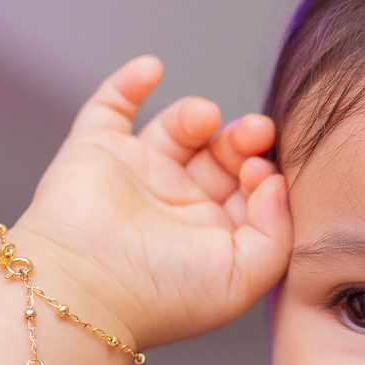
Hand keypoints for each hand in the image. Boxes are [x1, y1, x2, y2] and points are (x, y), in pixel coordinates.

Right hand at [12, 55, 291, 348]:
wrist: (86, 290)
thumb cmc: (165, 296)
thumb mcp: (245, 277)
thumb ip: (278, 232)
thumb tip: (277, 182)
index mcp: (216, 236)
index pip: (254, 190)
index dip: (266, 171)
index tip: (263, 172)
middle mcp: (179, 206)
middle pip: (223, 155)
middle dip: (243, 138)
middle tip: (254, 132)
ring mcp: (137, 177)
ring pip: (179, 129)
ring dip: (198, 114)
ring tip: (205, 118)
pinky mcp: (95, 153)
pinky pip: (111, 107)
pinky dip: (130, 82)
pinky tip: (153, 69)